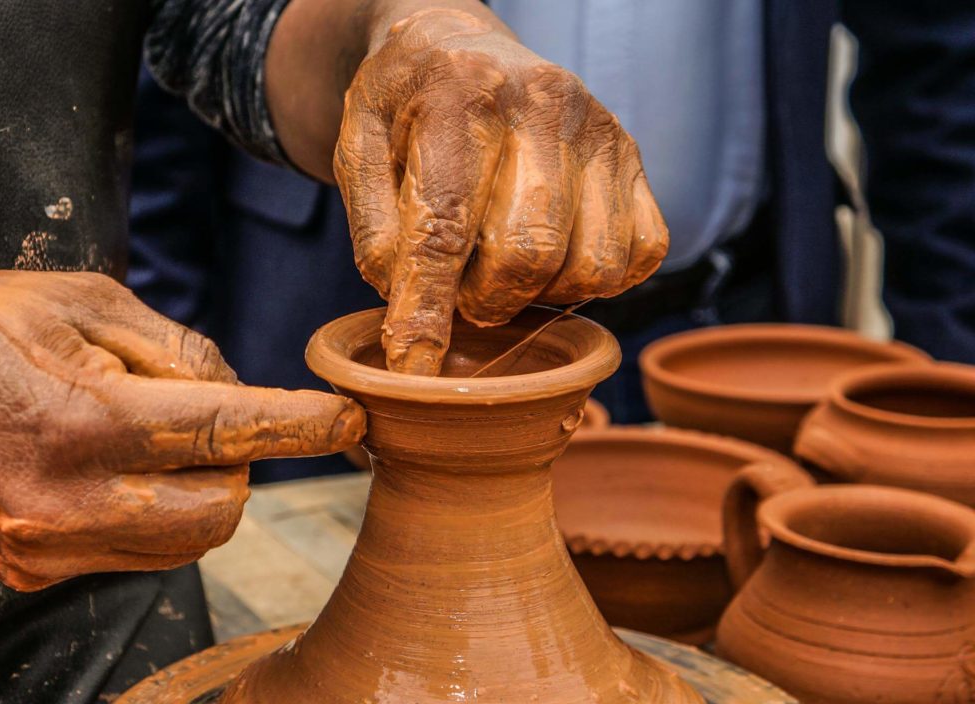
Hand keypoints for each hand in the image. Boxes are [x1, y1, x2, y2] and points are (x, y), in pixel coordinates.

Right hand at [0, 271, 364, 590]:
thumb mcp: (75, 302)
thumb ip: (175, 349)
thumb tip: (242, 395)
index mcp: (84, 423)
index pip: (226, 429)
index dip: (298, 425)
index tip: (348, 421)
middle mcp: (69, 502)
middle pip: (223, 508)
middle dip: (237, 464)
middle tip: (201, 419)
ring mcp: (50, 548)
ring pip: (188, 541)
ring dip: (198, 492)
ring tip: (146, 441)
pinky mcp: (36, 570)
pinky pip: (139, 554)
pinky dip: (156, 514)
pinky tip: (116, 473)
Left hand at [334, 9, 668, 373]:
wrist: (459, 44)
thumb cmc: (404, 107)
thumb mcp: (356, 149)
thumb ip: (374, 230)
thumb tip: (409, 311)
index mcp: (459, 94)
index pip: (445, 226)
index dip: (428, 310)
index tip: (414, 368)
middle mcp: (544, 104)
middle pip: (529, 255)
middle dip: (486, 302)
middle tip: (461, 290)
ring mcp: (600, 131)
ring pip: (591, 267)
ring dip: (541, 296)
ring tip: (504, 267)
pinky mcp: (632, 157)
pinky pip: (640, 255)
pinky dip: (597, 281)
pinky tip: (554, 260)